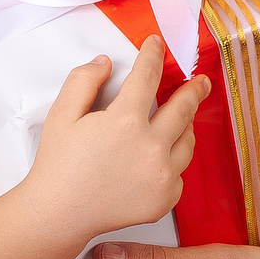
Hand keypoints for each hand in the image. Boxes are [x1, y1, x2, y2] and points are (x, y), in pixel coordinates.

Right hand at [19, 39, 203, 246]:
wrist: (59, 214)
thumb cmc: (58, 165)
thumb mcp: (61, 114)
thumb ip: (83, 80)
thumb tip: (107, 63)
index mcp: (125, 122)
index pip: (147, 76)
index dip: (153, 54)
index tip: (156, 44)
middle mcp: (151, 148)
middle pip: (183, 108)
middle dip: (194, 89)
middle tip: (201, 81)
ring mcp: (161, 176)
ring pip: (188, 141)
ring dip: (185, 126)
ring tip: (180, 119)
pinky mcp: (164, 199)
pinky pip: (180, 172)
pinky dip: (173, 161)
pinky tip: (160, 158)